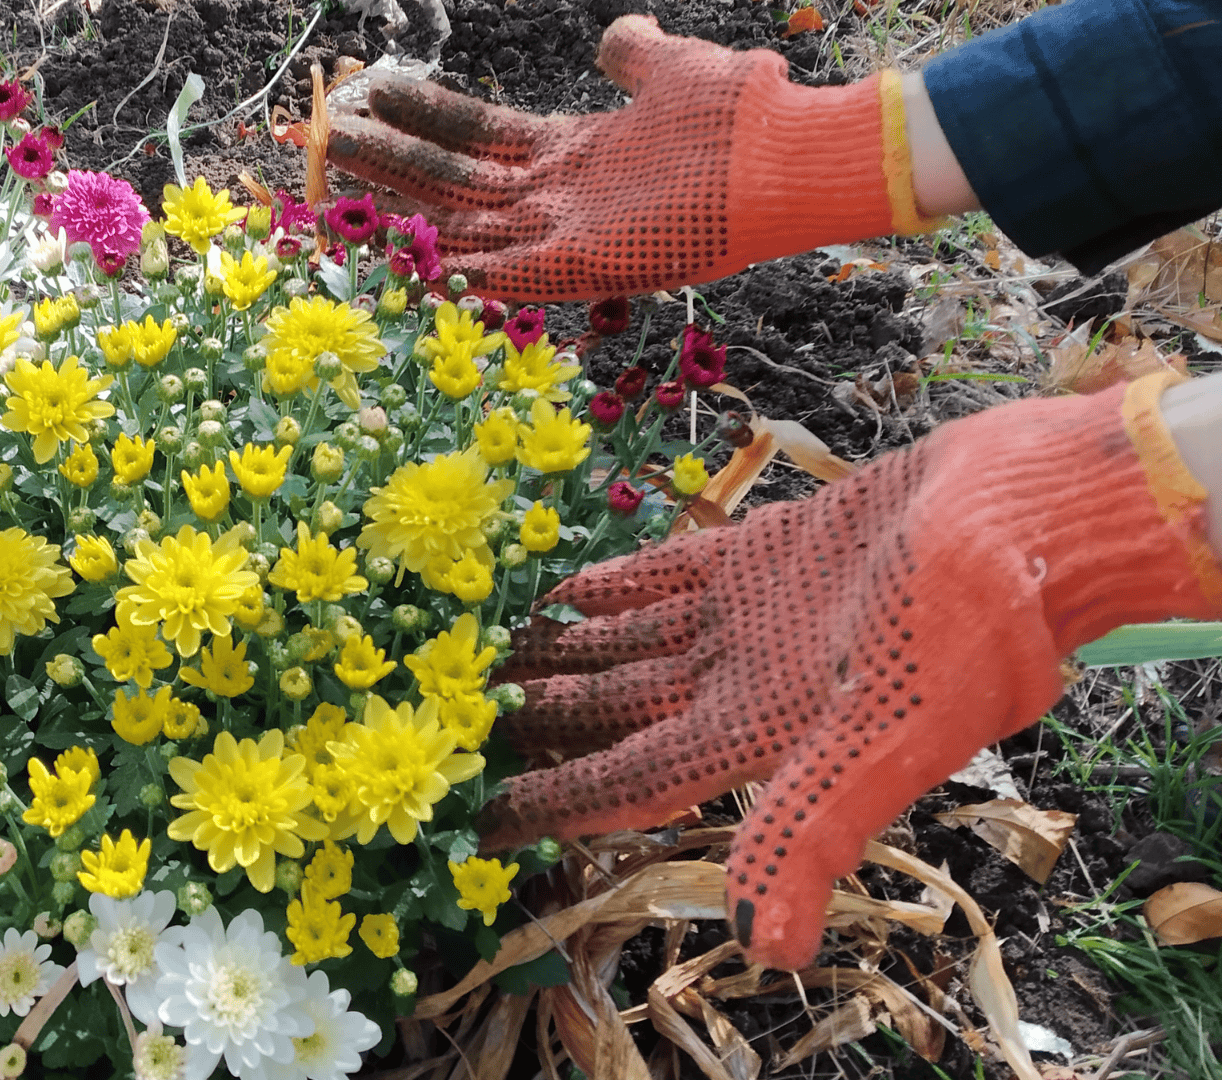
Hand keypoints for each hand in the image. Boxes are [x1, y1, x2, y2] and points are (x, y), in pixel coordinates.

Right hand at [326, 15, 935, 299]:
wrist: (799, 158)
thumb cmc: (744, 118)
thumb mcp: (675, 70)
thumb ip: (637, 57)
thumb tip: (614, 38)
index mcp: (572, 153)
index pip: (479, 135)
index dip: (424, 117)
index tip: (370, 93)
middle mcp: (561, 197)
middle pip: (457, 178)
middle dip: (392, 158)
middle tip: (327, 138)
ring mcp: (573, 232)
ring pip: (470, 219)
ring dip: (408, 203)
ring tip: (347, 178)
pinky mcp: (595, 262)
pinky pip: (517, 272)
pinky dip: (471, 270)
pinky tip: (417, 257)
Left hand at [482, 373, 1221, 968]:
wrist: (1027, 515)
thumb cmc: (968, 627)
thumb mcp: (887, 738)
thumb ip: (814, 829)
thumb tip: (760, 947)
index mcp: (763, 739)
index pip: (631, 785)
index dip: (556, 802)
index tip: (480, 822)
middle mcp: (747, 686)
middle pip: (618, 716)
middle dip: (543, 724)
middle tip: (455, 724)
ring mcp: (754, 621)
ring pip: (634, 646)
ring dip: (568, 655)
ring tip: (494, 657)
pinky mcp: (769, 557)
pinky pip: (672, 575)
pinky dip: (617, 583)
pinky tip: (569, 587)